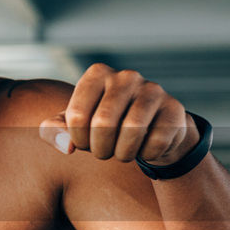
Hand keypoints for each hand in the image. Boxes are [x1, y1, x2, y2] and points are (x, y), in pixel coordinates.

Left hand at [38, 63, 192, 164]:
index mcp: (97, 74)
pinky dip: (147, 155)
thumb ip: (55, 131)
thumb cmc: (103, 125)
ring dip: (123, 153)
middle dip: (100, 149)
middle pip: (104, 123)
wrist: (149, 127)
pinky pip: (157, 141)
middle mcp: (126, 76)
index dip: (78, 140)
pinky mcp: (174, 109)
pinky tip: (145, 149)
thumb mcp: (74, 126)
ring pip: (132, 131)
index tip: (84, 143)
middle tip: (103, 153)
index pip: (76, 115)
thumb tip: (65, 145)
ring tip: (122, 153)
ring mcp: (153, 90)